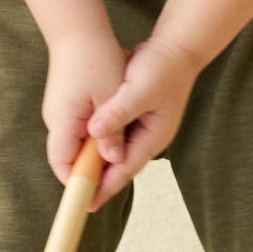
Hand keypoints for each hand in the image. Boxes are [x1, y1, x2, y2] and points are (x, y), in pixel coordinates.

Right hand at [44, 31, 132, 204]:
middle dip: (89, 173)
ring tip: (117, 164)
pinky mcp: (65, 107)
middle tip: (112, 186)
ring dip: (94, 155)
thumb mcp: (109, 95)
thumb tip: (112, 159)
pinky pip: (78, 132)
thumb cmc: (96, 59)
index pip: (63, 163)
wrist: (79, 31)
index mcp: (63, 120)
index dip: (76, 184)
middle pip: (68, 158)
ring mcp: (59, 113)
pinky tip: (113, 139)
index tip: (91, 201)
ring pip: (75, 145)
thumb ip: (111, 129)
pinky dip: (94, 140)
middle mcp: (55, 120)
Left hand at [83, 35, 204, 207]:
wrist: (177, 48)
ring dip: (97, 163)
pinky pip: (114, 137)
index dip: (104, 188)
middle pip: (119, 166)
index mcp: (153, 137)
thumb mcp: (139, 90)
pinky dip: (99, 144)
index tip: (85, 203)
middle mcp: (148, 137)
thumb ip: (118, 113)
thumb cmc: (163, 68)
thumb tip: (94, 131)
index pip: (125, 170)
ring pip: (115, 153)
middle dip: (98, 180)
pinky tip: (83, 145)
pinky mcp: (135, 117)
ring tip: (74, 176)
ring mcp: (143, 128)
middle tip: (74, 195)